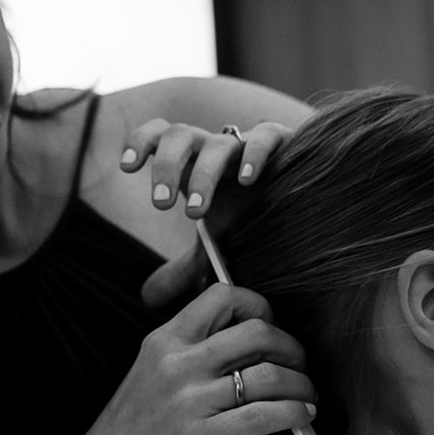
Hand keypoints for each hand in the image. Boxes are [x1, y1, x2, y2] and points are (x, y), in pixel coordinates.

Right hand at [48, 281, 316, 434]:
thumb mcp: (148, 377)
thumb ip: (187, 354)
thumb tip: (246, 342)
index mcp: (162, 341)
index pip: (223, 295)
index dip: (260, 307)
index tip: (271, 329)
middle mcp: (175, 363)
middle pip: (258, 331)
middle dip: (291, 347)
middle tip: (298, 366)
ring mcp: (187, 400)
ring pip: (269, 375)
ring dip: (301, 385)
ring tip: (306, 397)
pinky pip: (263, 417)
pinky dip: (294, 415)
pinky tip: (301, 419)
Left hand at [122, 119, 294, 307]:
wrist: (306, 209)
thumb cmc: (252, 220)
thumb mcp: (214, 245)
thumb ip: (184, 269)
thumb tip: (148, 299)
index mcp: (194, 160)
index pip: (160, 135)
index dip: (141, 142)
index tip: (127, 168)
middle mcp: (215, 146)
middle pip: (181, 136)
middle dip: (166, 167)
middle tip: (160, 205)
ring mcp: (249, 143)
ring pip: (219, 142)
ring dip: (203, 175)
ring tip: (196, 214)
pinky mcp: (284, 143)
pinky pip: (267, 136)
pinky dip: (255, 153)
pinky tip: (247, 181)